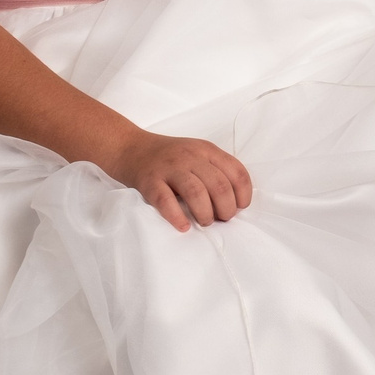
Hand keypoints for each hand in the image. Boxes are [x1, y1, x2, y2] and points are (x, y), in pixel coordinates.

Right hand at [113, 133, 251, 231]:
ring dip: (205, 214)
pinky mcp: (149, 181)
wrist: (131, 148)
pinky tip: (183, 226)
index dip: (243, 195)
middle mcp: (190, 156)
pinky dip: (176, 216)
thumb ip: (216, 170)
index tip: (239, 207)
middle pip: (219, 186)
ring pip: (196, 193)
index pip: (237, 172)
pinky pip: (165, 201)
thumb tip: (235, 202)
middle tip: (221, 219)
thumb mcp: (197, 154)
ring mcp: (169, 168)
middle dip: (226, 209)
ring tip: (204, 222)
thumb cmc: (170, 158)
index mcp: (207, 150)